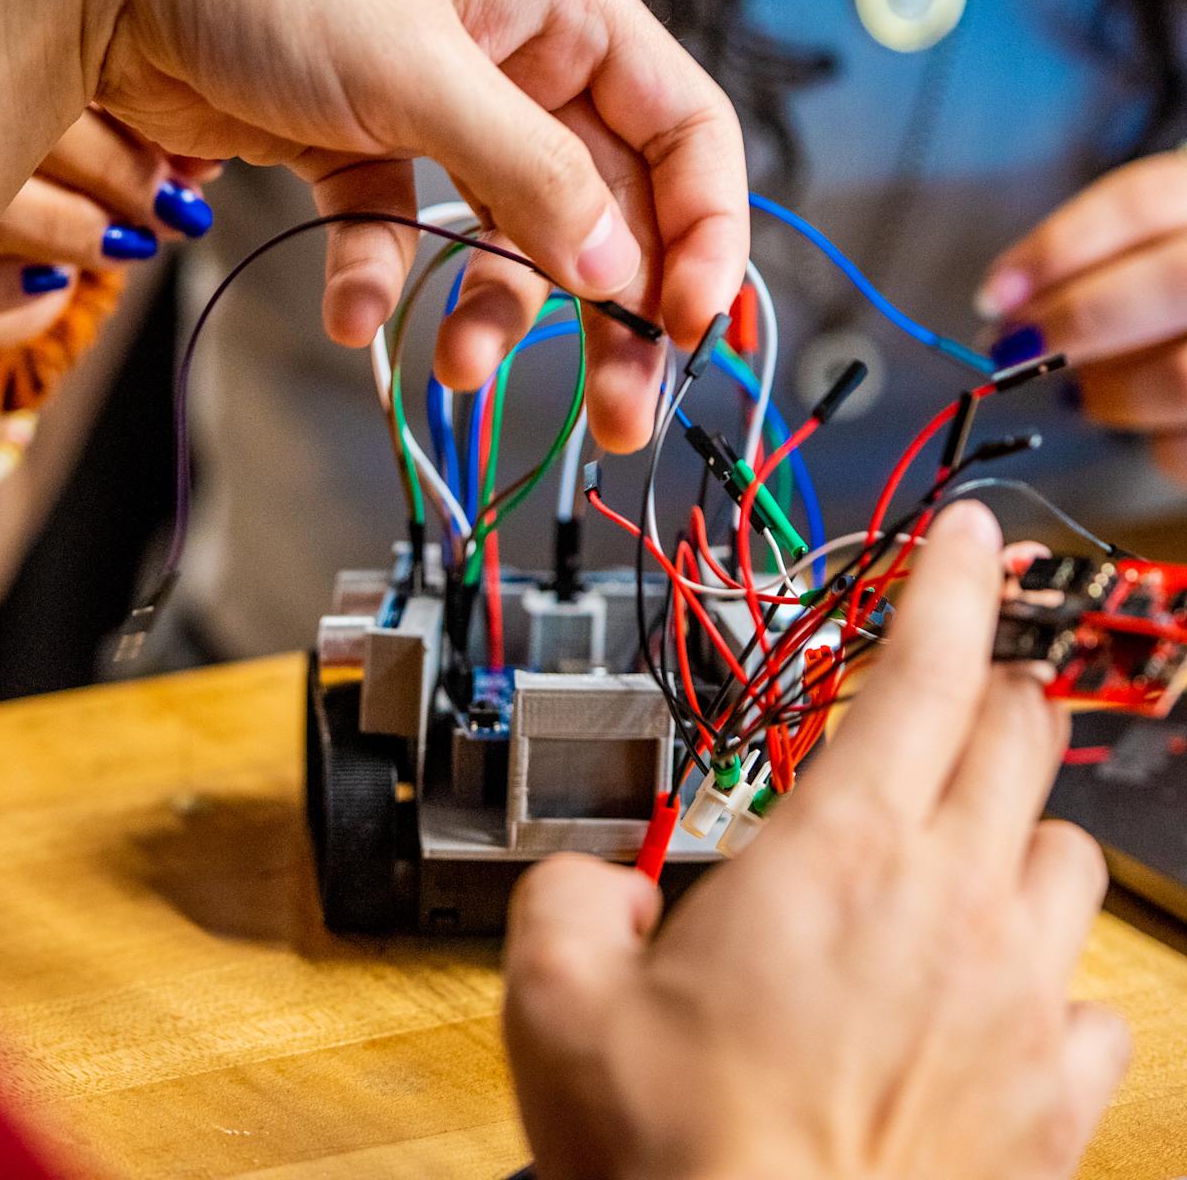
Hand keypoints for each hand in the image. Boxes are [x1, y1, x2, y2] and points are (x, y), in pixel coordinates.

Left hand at [0, 0, 747, 449]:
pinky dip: (386, 277)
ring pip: (512, 230)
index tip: (695, 324)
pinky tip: (352, 313)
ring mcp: (442, 100)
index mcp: (563, 4)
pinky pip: (405, 228)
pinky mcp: (364, 140)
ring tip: (457, 371)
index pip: (684, 127)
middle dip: (615, 309)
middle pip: (608, 201)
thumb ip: (533, 177)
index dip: (706, 230)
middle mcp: (518, 53)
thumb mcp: (419, 70)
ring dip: (498, 310)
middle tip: (620, 413)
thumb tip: (620, 273)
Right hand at [503, 502, 1126, 1179]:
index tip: (970, 535)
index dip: (954, 580)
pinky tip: (1001, 996)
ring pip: (1070, 852)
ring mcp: (1018, 999)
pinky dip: (1055, 975)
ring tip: (963, 850)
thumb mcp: (558, 1000)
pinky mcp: (1050, 1098)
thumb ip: (575, 895)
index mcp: (841, 854)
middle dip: (992, 687)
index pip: (926, 667)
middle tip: (950, 692)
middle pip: (1019, 735)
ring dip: (1022, 825)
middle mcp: (953, 903)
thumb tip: (605, 884)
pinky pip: (1094, 1000)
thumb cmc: (674, 1159)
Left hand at [976, 152, 1186, 478]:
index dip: (1056, 248)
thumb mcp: (1165, 242)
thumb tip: (1008, 310)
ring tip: (1080, 392)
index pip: (1141, 200)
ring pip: (1183, 375)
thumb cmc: (1180, 292)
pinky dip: (1159, 443)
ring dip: (1110, 390)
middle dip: (1075, 323)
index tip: (993, 296)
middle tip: (1013, 350)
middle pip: (1169, 284)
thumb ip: (1104, 260)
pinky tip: (1149, 426)